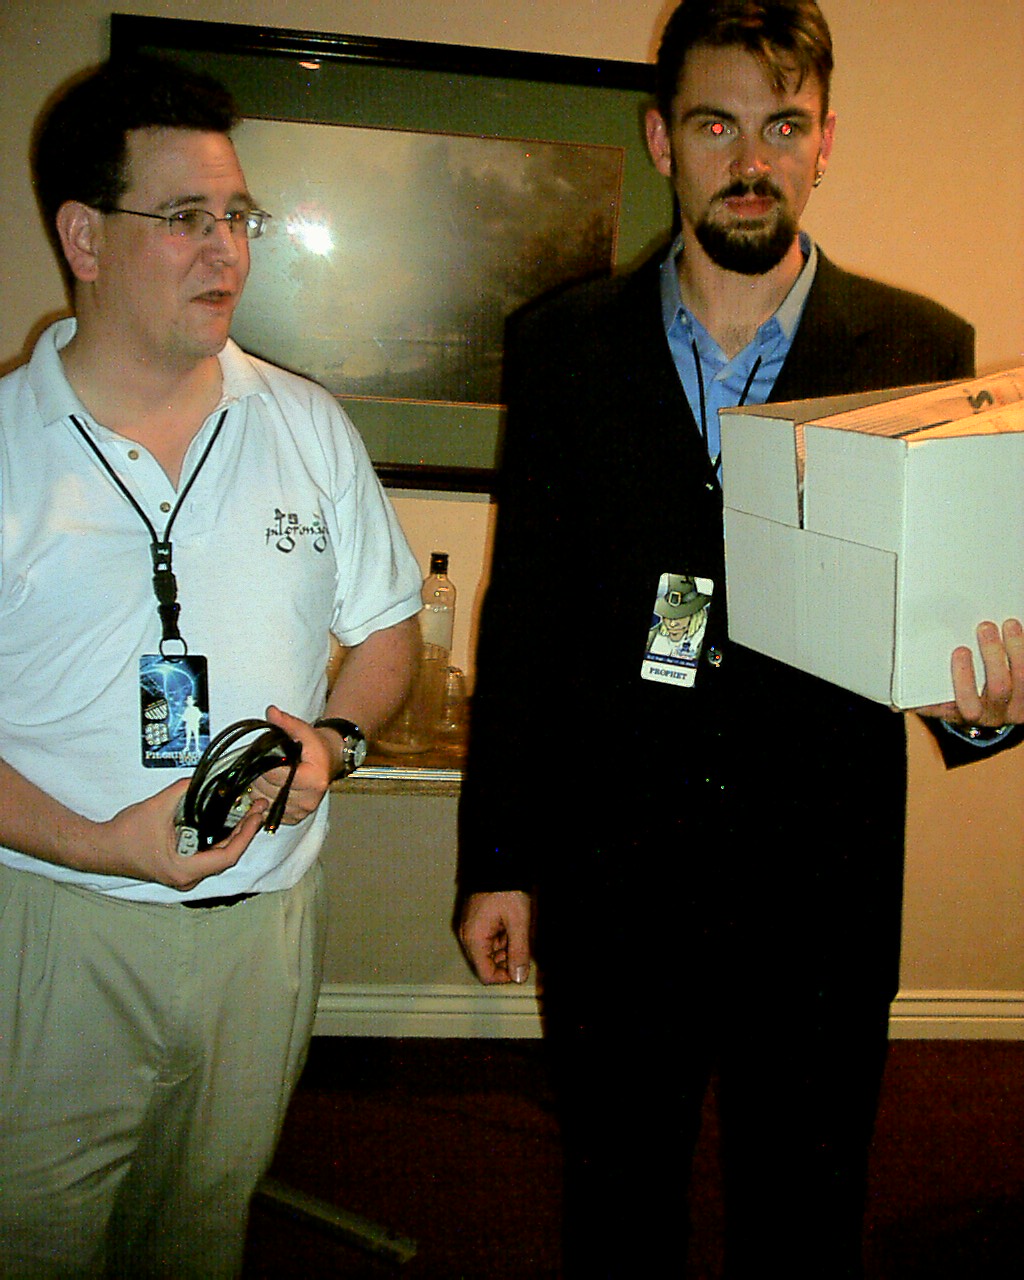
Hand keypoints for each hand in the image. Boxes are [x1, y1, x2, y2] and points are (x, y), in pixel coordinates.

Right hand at [98, 778, 268, 890]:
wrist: (101, 848)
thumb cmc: (126, 834)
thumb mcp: (159, 806)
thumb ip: (185, 790)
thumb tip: (208, 778)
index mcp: (185, 870)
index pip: (228, 856)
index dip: (246, 834)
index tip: (256, 815)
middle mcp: (188, 878)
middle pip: (226, 856)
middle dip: (244, 831)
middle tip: (257, 807)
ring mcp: (184, 875)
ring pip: (218, 856)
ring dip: (233, 834)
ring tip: (247, 811)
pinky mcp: (180, 867)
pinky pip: (207, 854)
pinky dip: (218, 838)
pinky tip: (226, 820)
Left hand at [249, 704, 332, 825]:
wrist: (331, 761)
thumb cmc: (317, 748)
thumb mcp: (304, 731)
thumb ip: (286, 723)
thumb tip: (271, 712)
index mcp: (313, 780)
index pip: (273, 775)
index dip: (263, 764)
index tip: (263, 756)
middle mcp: (309, 800)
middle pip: (266, 790)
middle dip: (260, 775)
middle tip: (266, 763)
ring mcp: (302, 811)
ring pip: (264, 801)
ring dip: (260, 788)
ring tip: (269, 775)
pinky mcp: (295, 818)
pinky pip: (269, 811)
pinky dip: (266, 799)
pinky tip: (273, 787)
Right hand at [458, 890, 532, 984]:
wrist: (497, 864)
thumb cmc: (506, 890)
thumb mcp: (518, 922)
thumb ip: (519, 952)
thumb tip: (519, 977)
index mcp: (474, 939)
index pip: (486, 975)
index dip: (505, 977)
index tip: (520, 967)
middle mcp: (467, 936)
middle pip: (485, 964)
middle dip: (505, 961)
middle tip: (522, 947)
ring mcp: (470, 927)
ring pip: (488, 951)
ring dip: (505, 949)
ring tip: (518, 932)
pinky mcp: (475, 920)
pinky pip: (487, 938)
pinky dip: (501, 938)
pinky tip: (512, 926)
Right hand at [914, 618, 1023, 726]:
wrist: (991, 710)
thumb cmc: (960, 699)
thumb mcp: (939, 704)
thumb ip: (920, 700)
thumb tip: (894, 703)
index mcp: (966, 714)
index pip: (966, 704)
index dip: (964, 679)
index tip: (960, 651)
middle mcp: (994, 713)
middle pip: (999, 687)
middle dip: (993, 655)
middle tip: (985, 628)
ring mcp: (1018, 705)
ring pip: (1022, 678)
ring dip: (1016, 648)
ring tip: (1008, 625)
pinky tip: (1019, 633)